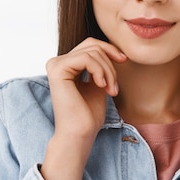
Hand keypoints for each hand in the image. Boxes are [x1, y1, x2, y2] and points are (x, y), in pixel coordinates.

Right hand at [41, 38, 126, 179]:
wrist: (80, 134)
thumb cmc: (88, 115)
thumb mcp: (98, 83)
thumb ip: (100, 66)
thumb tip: (111, 49)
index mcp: (65, 66)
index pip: (90, 45)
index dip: (109, 49)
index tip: (124, 60)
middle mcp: (57, 63)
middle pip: (91, 45)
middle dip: (110, 62)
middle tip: (115, 86)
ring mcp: (55, 65)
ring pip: (92, 52)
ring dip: (108, 71)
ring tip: (111, 90)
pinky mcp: (57, 69)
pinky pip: (86, 58)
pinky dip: (100, 71)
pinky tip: (102, 86)